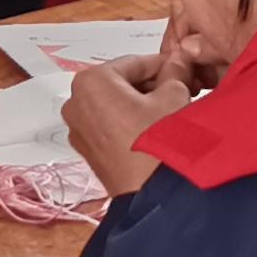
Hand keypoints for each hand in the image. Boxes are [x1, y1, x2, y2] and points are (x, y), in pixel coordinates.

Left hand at [63, 50, 197, 199]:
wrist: (152, 194)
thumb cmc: (156, 149)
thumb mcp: (173, 96)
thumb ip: (174, 72)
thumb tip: (176, 64)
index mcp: (91, 81)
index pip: (134, 62)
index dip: (163, 64)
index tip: (179, 66)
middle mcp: (76, 103)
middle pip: (121, 82)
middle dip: (151, 84)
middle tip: (180, 87)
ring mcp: (79, 129)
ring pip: (115, 104)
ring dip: (142, 103)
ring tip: (172, 108)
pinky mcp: (88, 151)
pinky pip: (110, 125)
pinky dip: (131, 122)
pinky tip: (156, 127)